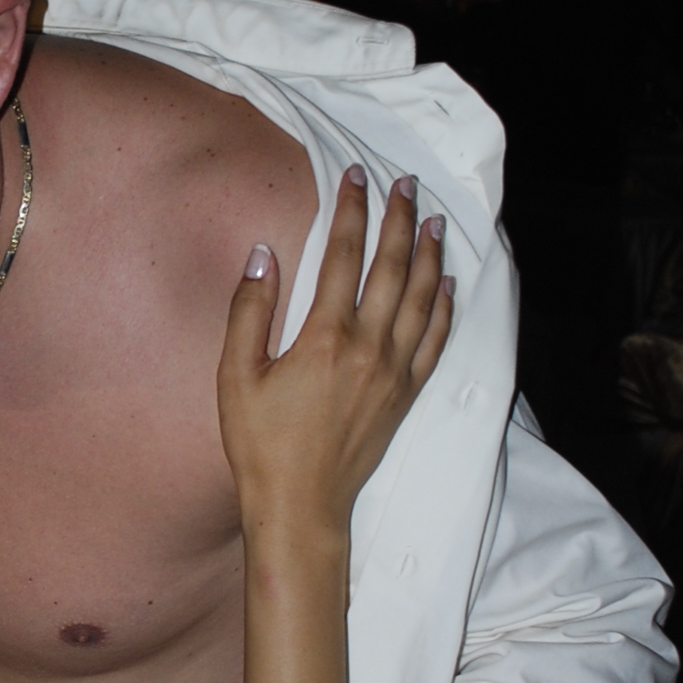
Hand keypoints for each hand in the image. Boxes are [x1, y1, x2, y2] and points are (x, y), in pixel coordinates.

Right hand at [221, 168, 451, 540]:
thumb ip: (250, 310)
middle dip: (400, 219)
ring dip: (430, 254)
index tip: (357, 176)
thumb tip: (263, 253)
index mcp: (325, 336)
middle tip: (406, 183)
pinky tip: (447, 284)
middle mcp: (369, 347)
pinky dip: (444, 307)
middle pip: (393, 266)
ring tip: (434, 219)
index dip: (351, 210)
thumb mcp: (236, 376)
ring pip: (422, 297)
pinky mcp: (406, 394)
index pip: (344, 255)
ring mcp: (394, 371)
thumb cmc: (260, 444)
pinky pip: (435, 340)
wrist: (302, 506)